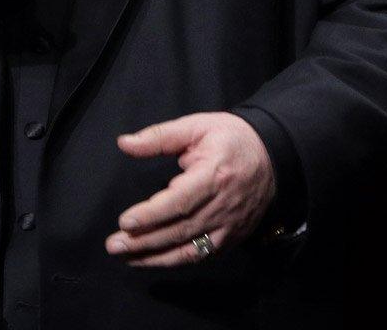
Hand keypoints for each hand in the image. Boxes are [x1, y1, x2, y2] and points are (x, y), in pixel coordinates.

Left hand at [105, 112, 276, 266]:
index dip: (152, 214)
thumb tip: (124, 143)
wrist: (272, 156)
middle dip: (144, 240)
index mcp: (214, 174)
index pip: (180, 201)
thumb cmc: (230, 139)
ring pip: (188, 248)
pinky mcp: (231, 237)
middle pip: (180, 229)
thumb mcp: (196, 126)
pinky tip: (152, 260)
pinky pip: (201, 254)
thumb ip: (159, 136)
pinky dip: (175, 260)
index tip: (126, 222)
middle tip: (114, 245)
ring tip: (126, 258)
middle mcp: (223, 205)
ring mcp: (229, 225)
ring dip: (155, 256)